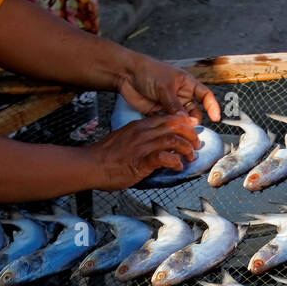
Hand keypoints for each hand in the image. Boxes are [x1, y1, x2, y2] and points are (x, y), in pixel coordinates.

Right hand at [86, 113, 200, 189]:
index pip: (167, 118)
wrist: (91, 165)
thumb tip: (153, 144)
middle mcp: (143, 132)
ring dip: (185, 149)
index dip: (183, 123)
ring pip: (172, 140)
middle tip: (196, 145)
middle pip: (174, 126)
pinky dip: (174, 162)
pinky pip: (164, 157)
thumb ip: (140, 139)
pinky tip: (177, 167)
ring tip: (190, 157)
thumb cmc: (105, 156)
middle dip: (190, 135)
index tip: (191, 129)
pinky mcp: (141, 161)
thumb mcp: (124, 139)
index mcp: (139, 126)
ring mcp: (142, 146)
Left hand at [118, 54, 220, 122]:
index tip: (216, 118)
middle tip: (191, 129)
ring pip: (181, 120)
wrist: (126, 74)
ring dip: (181, 126)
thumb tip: (185, 121)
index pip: (205, 95)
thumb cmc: (148, 72)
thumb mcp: (165, 87)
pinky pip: (167, 122)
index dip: (212, 106)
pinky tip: (168, 132)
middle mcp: (181, 95)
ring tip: (179, 133)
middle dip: (194, 121)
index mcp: (187, 84)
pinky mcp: (159, 111)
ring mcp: (170, 104)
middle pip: (194, 112)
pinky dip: (169, 128)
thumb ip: (174, 105)